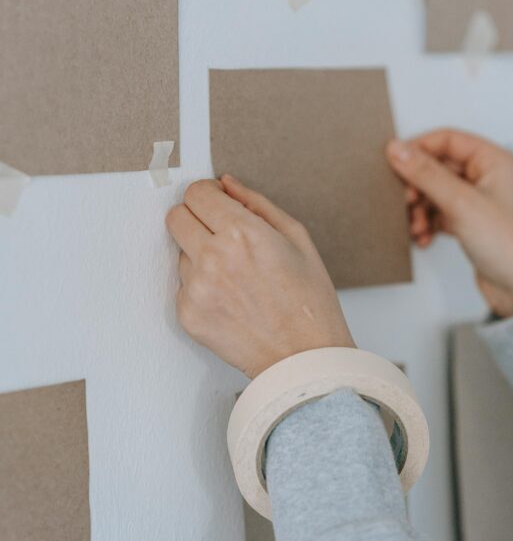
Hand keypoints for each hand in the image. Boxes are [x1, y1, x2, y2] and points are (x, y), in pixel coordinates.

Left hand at [166, 176, 354, 377]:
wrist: (304, 357)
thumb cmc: (308, 299)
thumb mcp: (296, 238)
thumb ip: (257, 204)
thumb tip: (225, 183)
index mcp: (242, 232)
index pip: (196, 194)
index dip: (208, 195)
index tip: (217, 203)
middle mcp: (213, 257)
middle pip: (176, 217)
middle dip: (195, 218)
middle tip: (218, 232)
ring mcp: (197, 289)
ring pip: (180, 252)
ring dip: (200, 255)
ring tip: (235, 276)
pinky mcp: (188, 315)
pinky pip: (184, 285)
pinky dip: (201, 286)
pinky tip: (231, 299)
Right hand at [386, 130, 512, 318]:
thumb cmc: (510, 246)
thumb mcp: (461, 203)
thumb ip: (426, 174)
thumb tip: (398, 149)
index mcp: (494, 161)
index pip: (447, 140)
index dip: (418, 150)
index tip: (395, 164)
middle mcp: (487, 177)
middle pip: (438, 167)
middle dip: (417, 186)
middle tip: (405, 202)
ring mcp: (479, 201)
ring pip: (435, 192)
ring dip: (420, 209)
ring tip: (416, 227)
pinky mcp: (471, 223)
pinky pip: (439, 213)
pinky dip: (427, 224)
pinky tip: (424, 238)